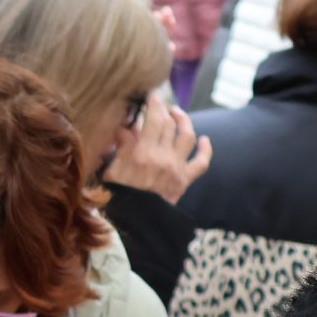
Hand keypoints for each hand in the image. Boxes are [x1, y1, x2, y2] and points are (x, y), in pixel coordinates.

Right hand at [103, 88, 210, 203]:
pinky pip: (202, 162)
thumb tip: (125, 127)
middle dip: (165, 110)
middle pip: (169, 125)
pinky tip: (205, 139)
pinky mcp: (185, 179)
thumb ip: (120, 146)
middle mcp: (163, 158)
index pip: (153, 120)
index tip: (152, 94)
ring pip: (187, 136)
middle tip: (160, 103)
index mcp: (142, 153)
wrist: (135, 221)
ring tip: (177, 113)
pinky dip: (206, 150)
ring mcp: (176, 168)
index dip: (154, 104)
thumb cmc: (117, 195)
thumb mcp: (111, 169)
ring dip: (184, 121)